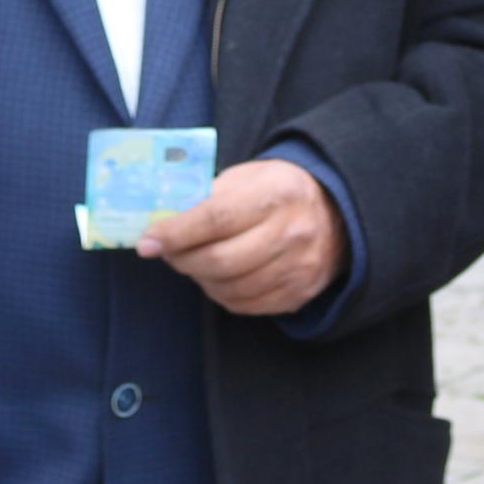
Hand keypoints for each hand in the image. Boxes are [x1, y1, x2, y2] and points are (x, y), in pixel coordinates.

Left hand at [142, 157, 348, 318]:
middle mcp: (291, 232)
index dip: (176, 233)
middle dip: (182, 260)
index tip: (147, 242)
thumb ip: (207, 198)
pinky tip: (216, 278)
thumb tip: (160, 222)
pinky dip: (221, 294)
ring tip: (193, 262)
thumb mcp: (247, 178)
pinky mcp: (299, 293)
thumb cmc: (277, 191)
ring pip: (230, 288)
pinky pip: (246, 305)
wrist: (337, 213)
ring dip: (200, 278)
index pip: (215, 218)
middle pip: (220, 260)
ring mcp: (298, 267)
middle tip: (167, 253)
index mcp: (275, 194)